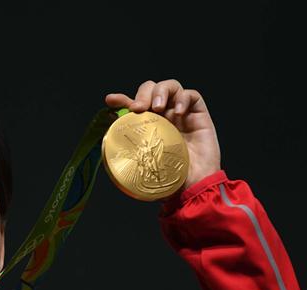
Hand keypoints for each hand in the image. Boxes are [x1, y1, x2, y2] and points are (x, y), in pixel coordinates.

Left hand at [105, 79, 220, 191]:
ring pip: (170, 86)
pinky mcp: (199, 115)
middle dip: (142, 94)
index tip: (111, 100)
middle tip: (138, 109)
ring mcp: (181, 114)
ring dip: (160, 91)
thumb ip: (129, 153)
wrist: (193, 187)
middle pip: (151, 90)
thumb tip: (107, 146)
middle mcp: (164, 116)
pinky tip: (178, 112)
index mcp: (148, 126)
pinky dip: (183, 98)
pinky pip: (192, 95)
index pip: (134, 106)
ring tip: (157, 107)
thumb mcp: (142, 165)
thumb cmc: (169, 180)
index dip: (122, 100)